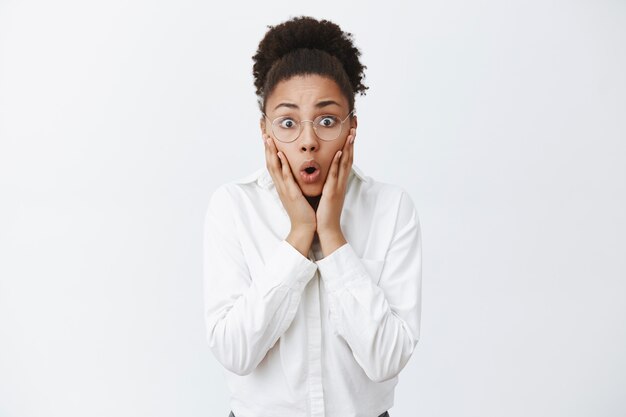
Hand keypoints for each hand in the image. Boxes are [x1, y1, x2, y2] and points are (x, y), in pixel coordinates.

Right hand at [263, 133, 315, 255]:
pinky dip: (282, 165)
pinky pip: (286, 176)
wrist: (304, 228)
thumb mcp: (296, 194)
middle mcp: (281, 186)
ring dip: (270, 152)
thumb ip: (294, 183)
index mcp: (282, 185)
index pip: (273, 164)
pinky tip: (280, 154)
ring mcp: (284, 189)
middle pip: (270, 163)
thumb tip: (295, 173)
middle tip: (263, 133)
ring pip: (274, 167)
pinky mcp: (291, 193)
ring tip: (268, 139)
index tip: (267, 138)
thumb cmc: (303, 211)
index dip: (269, 151)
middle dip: (266, 148)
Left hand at [316, 127, 355, 255]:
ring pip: (344, 164)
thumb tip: (326, 173)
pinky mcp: (332, 192)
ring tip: (351, 134)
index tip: (350, 133)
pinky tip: (339, 152)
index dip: (349, 146)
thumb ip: (328, 183)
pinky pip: (335, 175)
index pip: (345, 160)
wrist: (327, 229)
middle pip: (349, 158)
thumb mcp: (327, 194)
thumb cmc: (325, 213)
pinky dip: (337, 163)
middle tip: (354, 127)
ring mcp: (338, 186)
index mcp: (339, 182)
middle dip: (352, 142)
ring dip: (348, 148)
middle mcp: (341, 182)